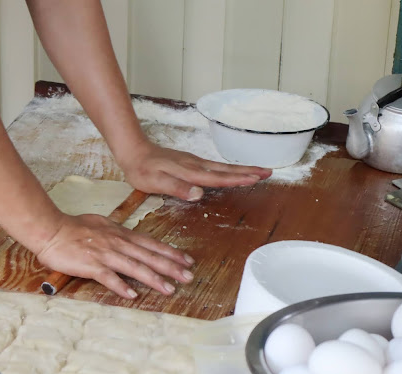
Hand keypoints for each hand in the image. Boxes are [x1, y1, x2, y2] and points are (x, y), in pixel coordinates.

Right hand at [35, 213, 194, 297]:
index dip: (170, 253)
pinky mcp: (91, 265)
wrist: (51, 229)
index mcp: (120, 234)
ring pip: (135, 267)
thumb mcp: (101, 225)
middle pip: (149, 256)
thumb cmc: (73, 227)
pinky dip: (121, 286)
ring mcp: (105, 254)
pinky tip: (133, 295)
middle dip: (171, 267)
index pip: (151, 244)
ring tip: (169, 289)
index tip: (187, 260)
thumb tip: (127, 237)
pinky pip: (109, 277)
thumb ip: (116, 233)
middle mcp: (117, 243)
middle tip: (189, 276)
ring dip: (154, 279)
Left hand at [119, 141, 271, 200]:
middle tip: (269, 172)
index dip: (238, 179)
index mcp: (190, 171)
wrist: (133, 152)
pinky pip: (214, 167)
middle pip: (226, 169)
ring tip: (257, 172)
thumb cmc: (142, 170)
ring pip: (222, 167)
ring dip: (241, 169)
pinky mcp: (189, 162)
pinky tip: (231, 172)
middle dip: (248, 171)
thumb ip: (177, 188)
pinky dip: (228, 170)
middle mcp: (195, 165)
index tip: (256, 178)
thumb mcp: (156, 182)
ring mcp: (193, 162)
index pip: (218, 177)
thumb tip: (200, 194)